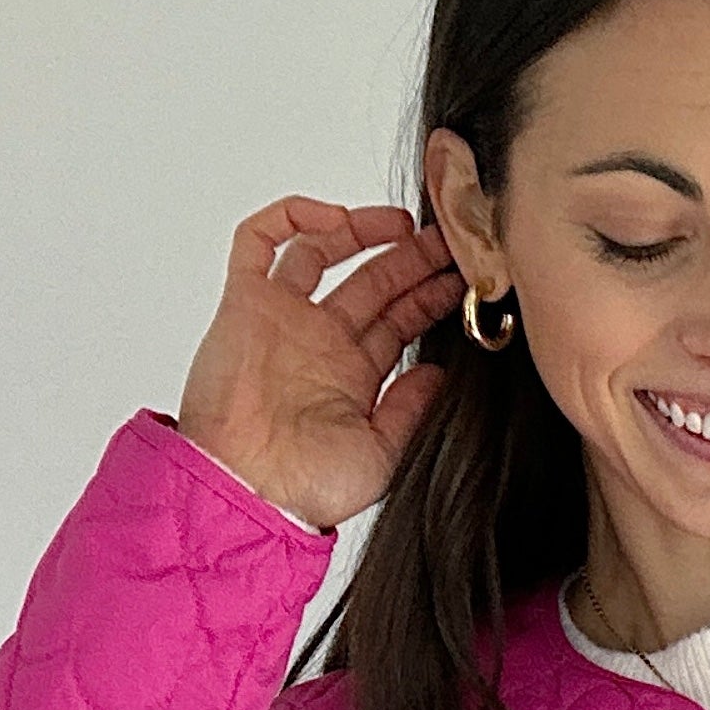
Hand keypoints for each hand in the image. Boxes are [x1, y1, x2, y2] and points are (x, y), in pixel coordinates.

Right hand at [175, 196, 467, 531]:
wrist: (248, 491)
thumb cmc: (305, 489)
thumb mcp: (383, 454)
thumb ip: (412, 409)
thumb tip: (440, 374)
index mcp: (352, 377)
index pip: (399, 320)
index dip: (429, 295)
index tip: (463, 278)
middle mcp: (318, 342)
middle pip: (372, 281)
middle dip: (411, 259)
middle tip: (447, 241)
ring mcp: (283, 319)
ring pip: (323, 252)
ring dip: (362, 230)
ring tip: (404, 226)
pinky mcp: (245, 302)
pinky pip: (257, 242)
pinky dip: (289, 219)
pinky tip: (334, 219)